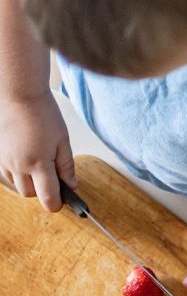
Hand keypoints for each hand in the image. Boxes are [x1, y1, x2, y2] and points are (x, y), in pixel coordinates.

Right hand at [0, 90, 74, 210]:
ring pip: (16, 185)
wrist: (18, 93)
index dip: (58, 203)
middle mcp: (18, 165)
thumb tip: (71, 185)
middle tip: (53, 178)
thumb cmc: (42, 113)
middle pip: (30, 195)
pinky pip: (6, 173)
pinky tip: (26, 161)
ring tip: (39, 166)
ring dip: (28, 183)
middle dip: (42, 192)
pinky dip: (17, 174)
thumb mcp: (63, 141)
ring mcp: (5, 159)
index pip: (48, 199)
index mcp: (38, 164)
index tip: (64, 198)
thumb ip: (67, 167)